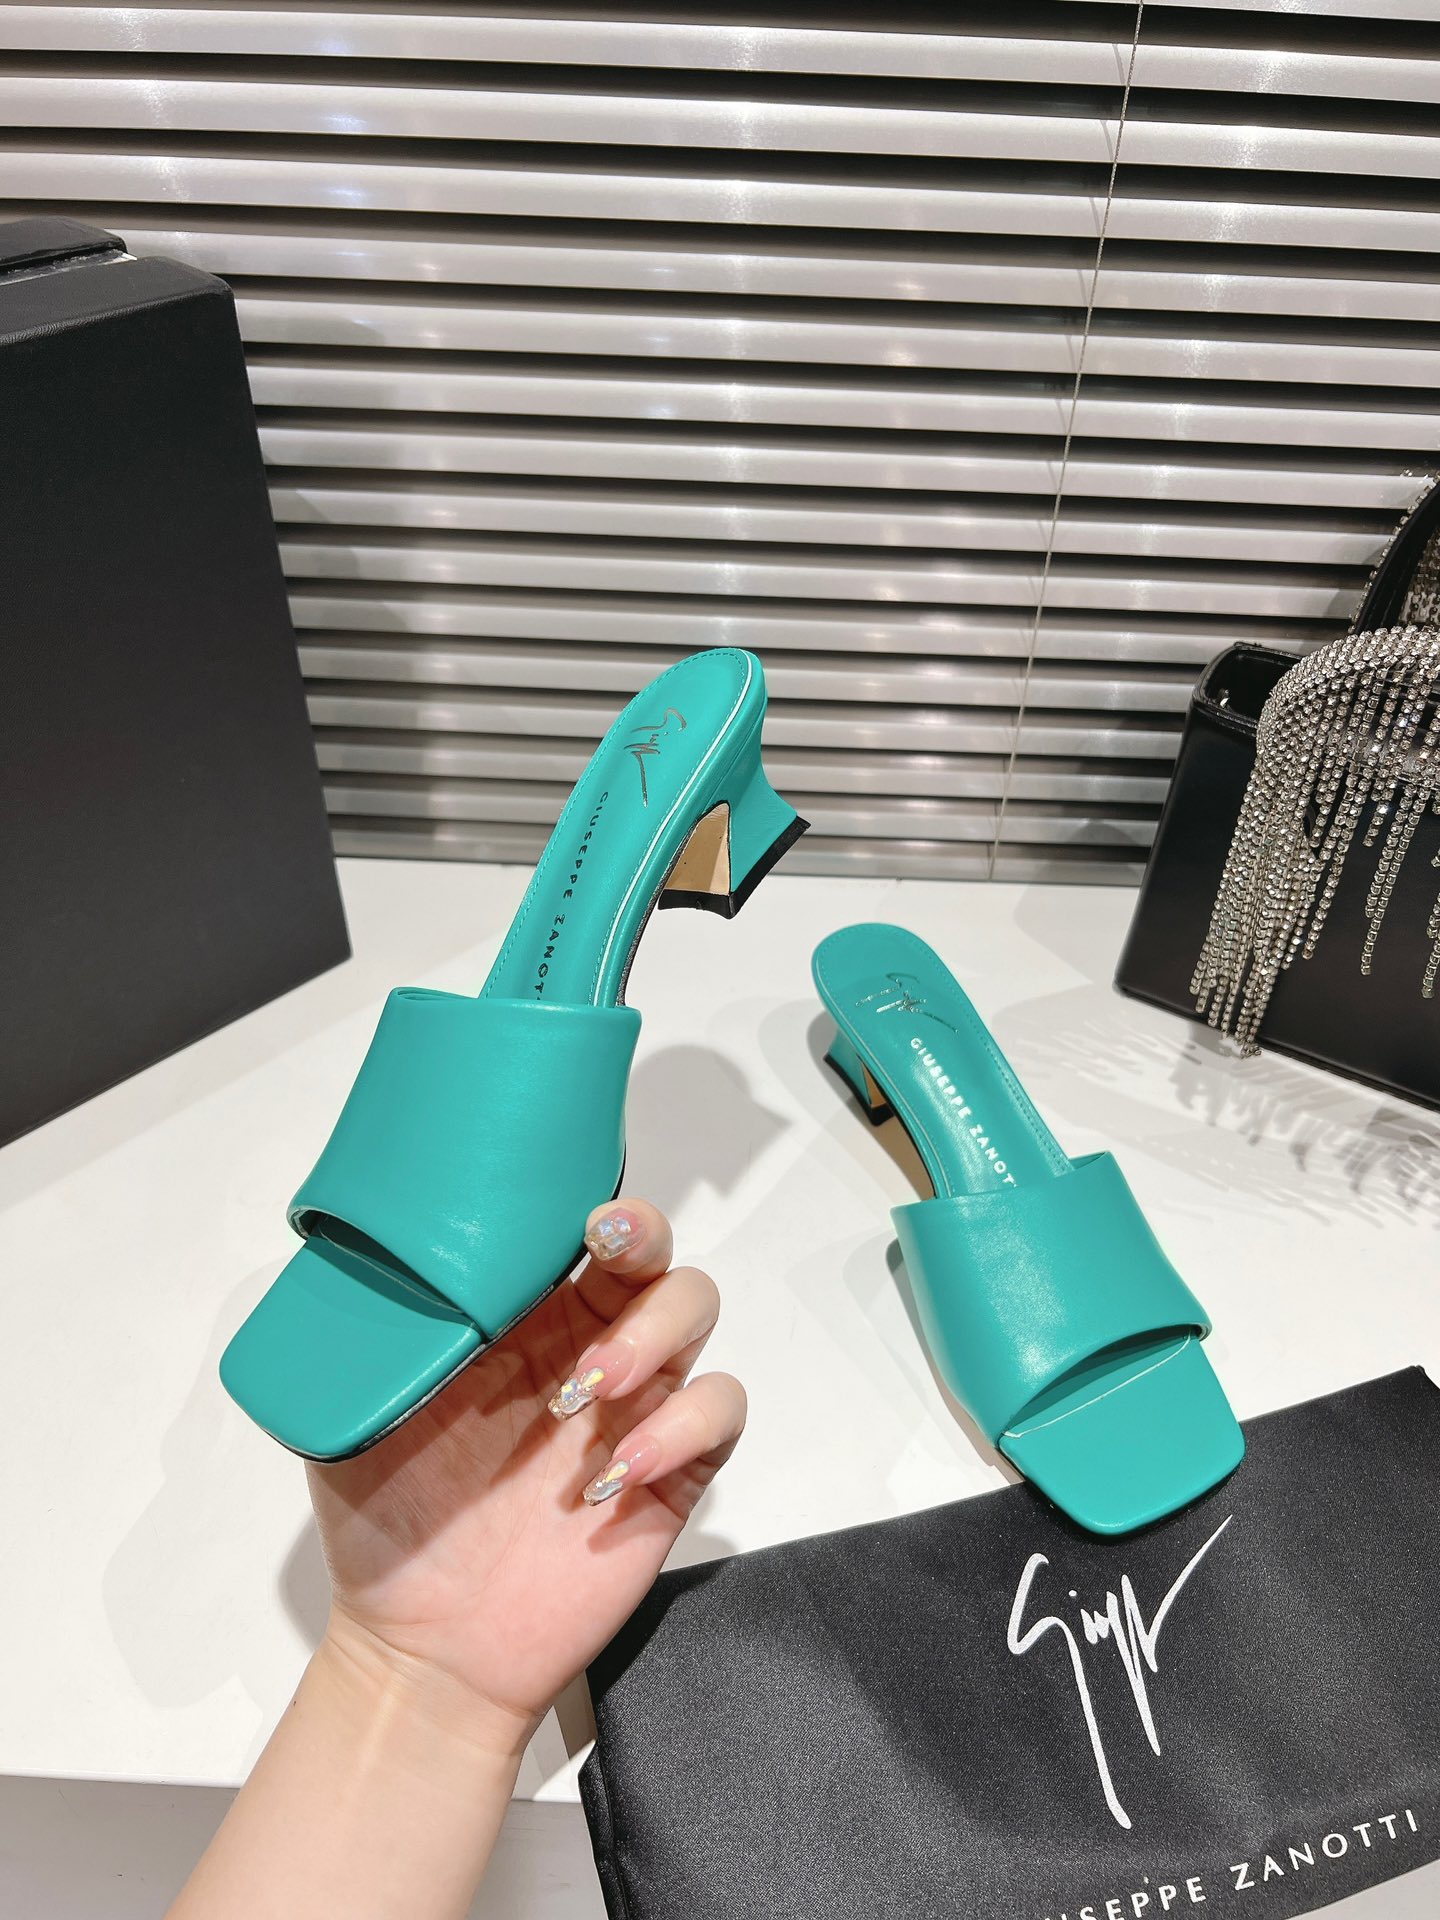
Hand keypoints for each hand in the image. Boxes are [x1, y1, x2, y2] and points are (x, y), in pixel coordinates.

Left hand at [305, 1196, 744, 1749]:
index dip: (591, 1207)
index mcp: (517, 1321)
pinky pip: (718, 1411)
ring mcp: (633, 1408)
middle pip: (652, 1255)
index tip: (583, 1213)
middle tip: (608, 1256)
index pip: (575, 1235)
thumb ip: (357, 1343)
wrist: (425, 1647)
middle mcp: (585, 1348)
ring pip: (694, 1314)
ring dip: (653, 1334)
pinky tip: (616, 1471)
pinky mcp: (672, 1472)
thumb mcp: (347, 1416)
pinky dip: (684, 1425)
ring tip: (593, 1388)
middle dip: (645, 1243)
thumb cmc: (386, 1526)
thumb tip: (337, 1264)